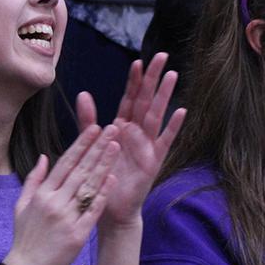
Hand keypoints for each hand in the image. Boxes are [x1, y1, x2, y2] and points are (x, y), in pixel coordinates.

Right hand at [5, 125, 119, 264]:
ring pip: (88, 186)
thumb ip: (33, 180)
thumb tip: (43, 157)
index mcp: (42, 194)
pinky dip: (103, 194)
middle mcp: (54, 202)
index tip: (94, 128)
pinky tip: (113, 178)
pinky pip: (93, 210)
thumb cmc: (24, 238)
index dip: (81, 144)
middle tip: (112, 129)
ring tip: (116, 147)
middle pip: (80, 170)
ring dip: (104, 164)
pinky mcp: (77, 234)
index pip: (65, 162)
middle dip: (97, 147)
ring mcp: (66, 217)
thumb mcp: (21, 206)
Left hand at [76, 52, 186, 224]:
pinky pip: (165, 141)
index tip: (138, 61)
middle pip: (146, 100)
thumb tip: (84, 94)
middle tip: (162, 56)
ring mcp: (147, 146)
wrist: (110, 208)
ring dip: (164, 95)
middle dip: (153, 78)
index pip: (130, 98)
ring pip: (156, 115)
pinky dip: (173, 126)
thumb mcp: (90, 146)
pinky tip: (181, 111)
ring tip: (172, 75)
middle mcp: (137, 133)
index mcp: (122, 127)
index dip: (134, 80)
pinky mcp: (154, 160)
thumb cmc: (101, 178)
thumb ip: (88, 121)